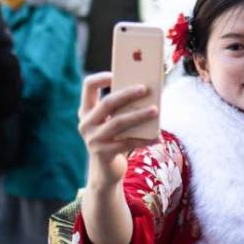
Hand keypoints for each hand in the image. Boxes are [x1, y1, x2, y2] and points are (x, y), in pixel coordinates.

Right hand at [78, 72, 159, 188]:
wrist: (106, 170)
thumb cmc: (114, 138)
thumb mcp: (113, 121)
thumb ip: (123, 109)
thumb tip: (148, 93)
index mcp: (86, 110)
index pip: (88, 86)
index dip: (102, 77)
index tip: (118, 73)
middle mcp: (85, 123)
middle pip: (107, 103)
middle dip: (127, 94)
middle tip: (145, 89)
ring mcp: (93, 139)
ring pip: (118, 122)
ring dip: (139, 115)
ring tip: (155, 110)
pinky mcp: (103, 153)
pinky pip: (128, 143)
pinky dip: (144, 139)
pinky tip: (158, 137)